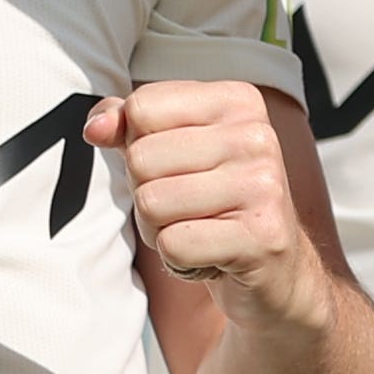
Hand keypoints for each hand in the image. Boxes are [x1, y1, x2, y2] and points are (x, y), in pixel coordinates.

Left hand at [101, 79, 328, 322]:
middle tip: (188, 210)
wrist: (277, 272)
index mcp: (238, 101)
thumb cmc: (214, 206)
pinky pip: (173, 245)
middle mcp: (257, 136)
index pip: (142, 107)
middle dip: (147, 194)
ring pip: (151, 203)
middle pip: (141, 158)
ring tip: (198, 232)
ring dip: (159, 231)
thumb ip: (128, 127)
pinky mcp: (261, 237)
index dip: (139, 146)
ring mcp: (264, 186)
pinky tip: (210, 257)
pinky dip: (178, 260)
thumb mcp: (172, 154)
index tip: (176, 169)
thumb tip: (96, 128)